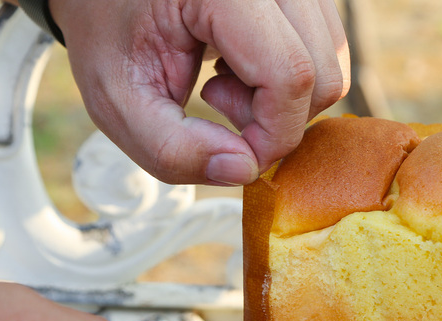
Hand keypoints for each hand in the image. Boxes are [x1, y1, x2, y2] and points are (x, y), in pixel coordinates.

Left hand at [49, 0, 350, 185]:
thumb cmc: (109, 29)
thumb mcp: (116, 100)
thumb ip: (171, 149)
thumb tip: (245, 170)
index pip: (288, 74)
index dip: (270, 134)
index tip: (230, 149)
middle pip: (323, 74)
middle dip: (278, 118)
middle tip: (215, 102)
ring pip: (333, 65)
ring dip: (285, 100)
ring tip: (224, 81)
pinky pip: (328, 52)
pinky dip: (291, 80)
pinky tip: (241, 66)